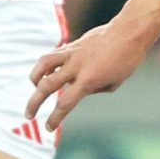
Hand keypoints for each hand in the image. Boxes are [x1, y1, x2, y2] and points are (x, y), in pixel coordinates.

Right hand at [28, 17, 154, 131]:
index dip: (54, 118)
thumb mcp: (114, 82)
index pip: (64, 104)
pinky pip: (53, 56)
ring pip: (42, 65)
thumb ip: (93, 89)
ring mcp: (72, 53)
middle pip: (46, 86)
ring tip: (35, 87)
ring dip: (34, 78)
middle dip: (34, 103)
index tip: (48, 127)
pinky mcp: (72, 44)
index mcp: (88, 80)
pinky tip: (49, 72)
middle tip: (29, 115)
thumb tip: (77, 89)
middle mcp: (76, 67)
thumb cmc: (127, 59)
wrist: (130, 31)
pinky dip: (47, 65)